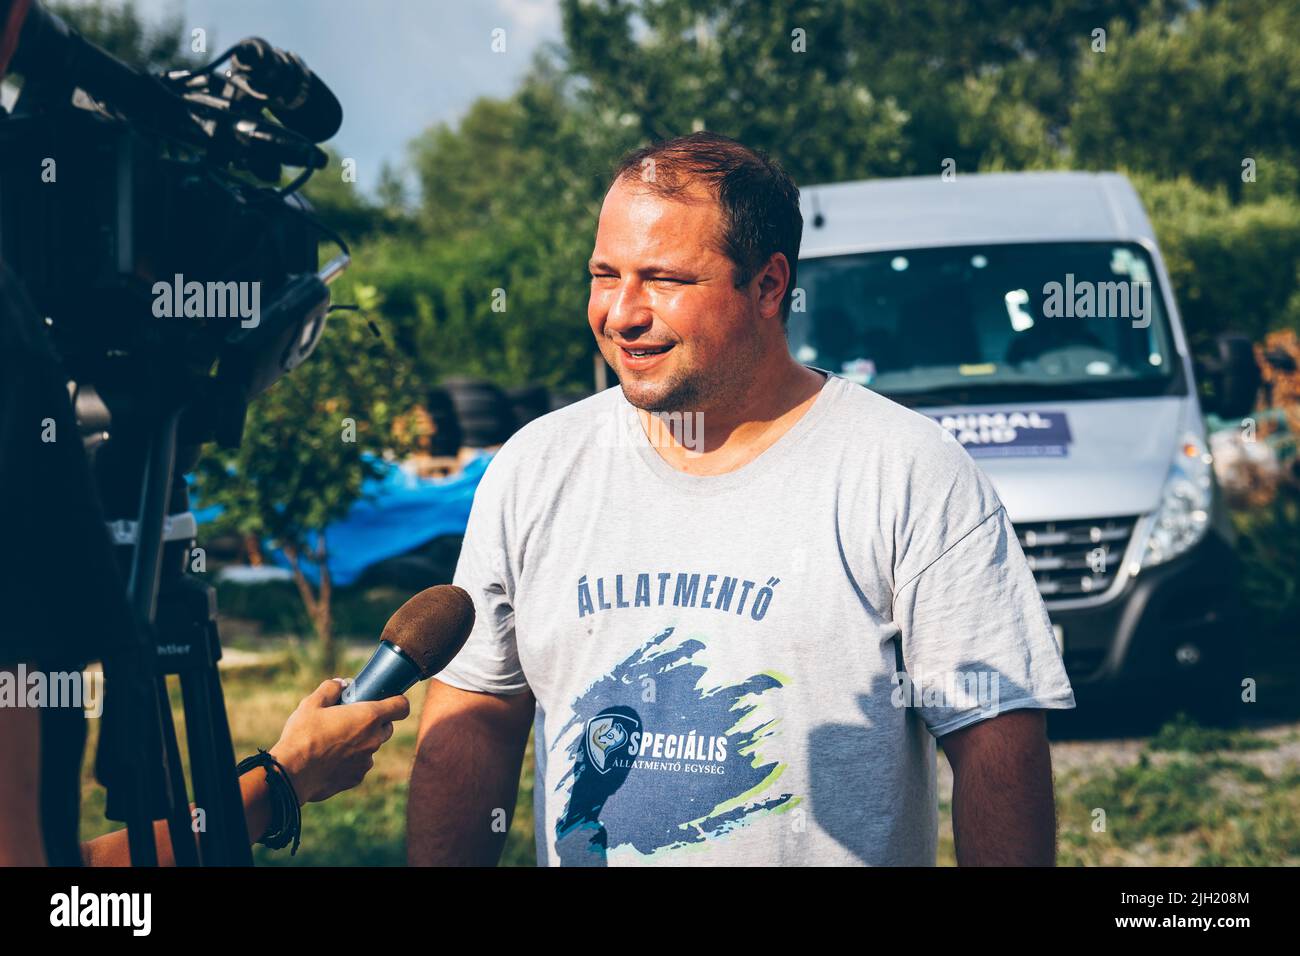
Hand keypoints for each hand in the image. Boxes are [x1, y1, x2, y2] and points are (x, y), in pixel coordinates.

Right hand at [269, 678, 410, 803]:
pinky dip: (351, 761)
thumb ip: (330, 689)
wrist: (292, 774)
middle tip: (353, 720)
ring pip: (372, 747)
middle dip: (376, 722)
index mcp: (368, 717)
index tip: (388, 700)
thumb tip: (341, 683)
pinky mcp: (356, 778)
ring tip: (336, 742)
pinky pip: (359, 765)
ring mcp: (366, 761)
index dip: (397, 701)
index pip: (401, 706)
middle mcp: (373, 739)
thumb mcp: (311, 704)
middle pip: (387, 727)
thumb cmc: (303, 735)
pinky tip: (330, 759)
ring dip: (362, 743)